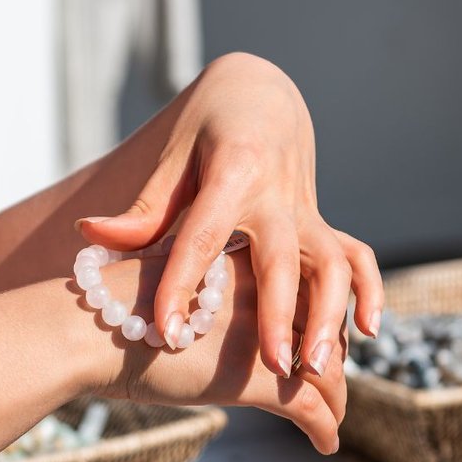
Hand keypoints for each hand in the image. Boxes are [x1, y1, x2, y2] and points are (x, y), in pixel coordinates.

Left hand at [76, 52, 381, 380]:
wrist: (261, 96)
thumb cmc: (205, 131)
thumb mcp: (172, 157)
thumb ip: (143, 208)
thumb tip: (90, 234)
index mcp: (232, 173)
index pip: (204, 237)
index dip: (183, 285)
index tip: (167, 332)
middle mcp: (278, 194)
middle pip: (283, 259)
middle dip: (280, 314)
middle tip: (273, 365)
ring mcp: (308, 211)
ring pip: (332, 263)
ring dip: (330, 315)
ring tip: (318, 365)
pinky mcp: (324, 224)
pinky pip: (358, 257)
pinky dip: (370, 292)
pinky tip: (368, 333)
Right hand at [91, 252, 345, 454]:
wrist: (95, 328)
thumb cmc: (111, 309)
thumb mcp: (163, 281)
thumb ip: (192, 289)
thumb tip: (190, 309)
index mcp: (246, 259)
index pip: (301, 287)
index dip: (309, 318)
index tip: (306, 339)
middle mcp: (268, 289)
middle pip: (323, 327)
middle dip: (328, 358)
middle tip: (325, 379)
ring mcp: (268, 334)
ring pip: (326, 369)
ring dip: (334, 398)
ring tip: (332, 415)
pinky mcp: (260, 378)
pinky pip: (311, 408)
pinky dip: (324, 428)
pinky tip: (326, 442)